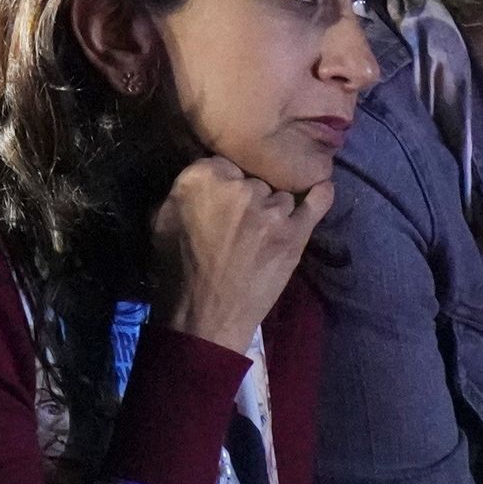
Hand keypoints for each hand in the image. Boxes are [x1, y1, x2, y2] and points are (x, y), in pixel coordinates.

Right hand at [151, 156, 325, 350]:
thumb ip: (181, 192)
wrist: (204, 319)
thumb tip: (196, 183)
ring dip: (271, 212)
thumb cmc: (176, 273)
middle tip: (237, 226)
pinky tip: (322, 189)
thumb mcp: (160, 222)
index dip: (220, 185)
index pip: (220, 164)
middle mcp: (242, 186)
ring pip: (279, 197)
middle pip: (253, 181)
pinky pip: (316, 204)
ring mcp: (272, 210)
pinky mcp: (296, 233)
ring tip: (260, 237)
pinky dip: (320, 196)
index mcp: (203, 177)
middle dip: (246, 200)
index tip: (217, 204)